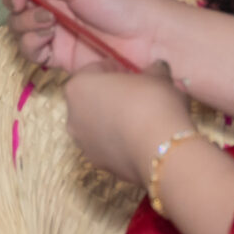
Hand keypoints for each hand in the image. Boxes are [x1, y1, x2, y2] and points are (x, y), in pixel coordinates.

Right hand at [0, 0, 181, 73]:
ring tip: (48, 26)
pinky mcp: (60, 56)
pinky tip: (47, 45)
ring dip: (24, 25)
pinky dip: (31, 47)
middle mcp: (56, 0)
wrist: (154, 42)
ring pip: (18, 27)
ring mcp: (57, 29)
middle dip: (13, 2)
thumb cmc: (125, 2)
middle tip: (25, 4)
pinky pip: (30, 50)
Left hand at [60, 68, 192, 185]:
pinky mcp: (97, 163)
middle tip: (139, 96)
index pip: (96, 69)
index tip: (136, 75)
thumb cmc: (152, 102)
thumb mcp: (158, 77)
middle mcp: (72, 115)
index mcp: (78, 86)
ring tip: (143, 120)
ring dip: (115, 120)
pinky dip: (120, 141)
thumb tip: (157, 69)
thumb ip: (154, 70)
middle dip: (113, 96)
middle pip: (93, 98)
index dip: (118, 70)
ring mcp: (82, 142)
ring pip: (98, 124)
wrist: (161, 149)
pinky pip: (107, 145)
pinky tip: (141, 139)